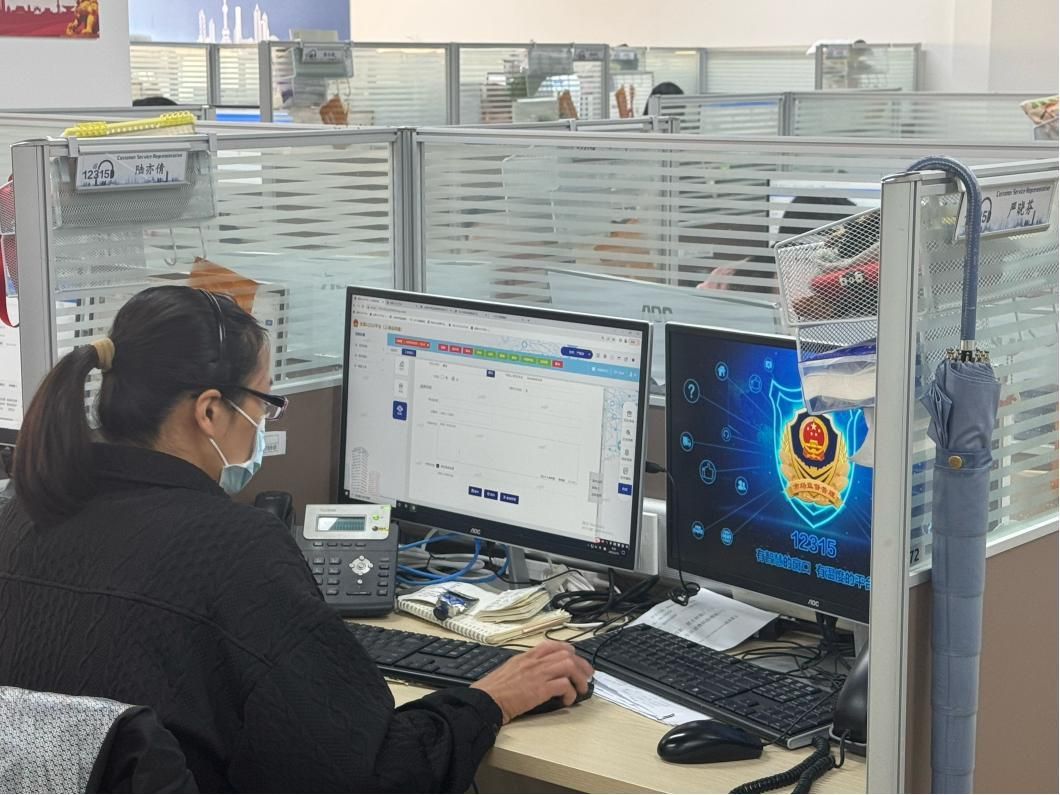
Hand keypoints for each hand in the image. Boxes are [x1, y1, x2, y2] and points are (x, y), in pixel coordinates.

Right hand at [471, 640, 592, 723]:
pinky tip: (567, 700)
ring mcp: (537, 674)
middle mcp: (534, 661)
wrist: (485, 700)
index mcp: (526, 656)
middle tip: (587, 676)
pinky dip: (570, 693)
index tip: (576, 660)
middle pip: (566, 653)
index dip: (569, 651)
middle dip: (581, 664)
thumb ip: (526, 666)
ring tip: (581, 689)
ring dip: (580, 678)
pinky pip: (563, 685)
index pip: (553, 645)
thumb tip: (541, 672)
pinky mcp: (539, 689)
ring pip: (569, 666)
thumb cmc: (494, 689)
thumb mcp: (510, 669)